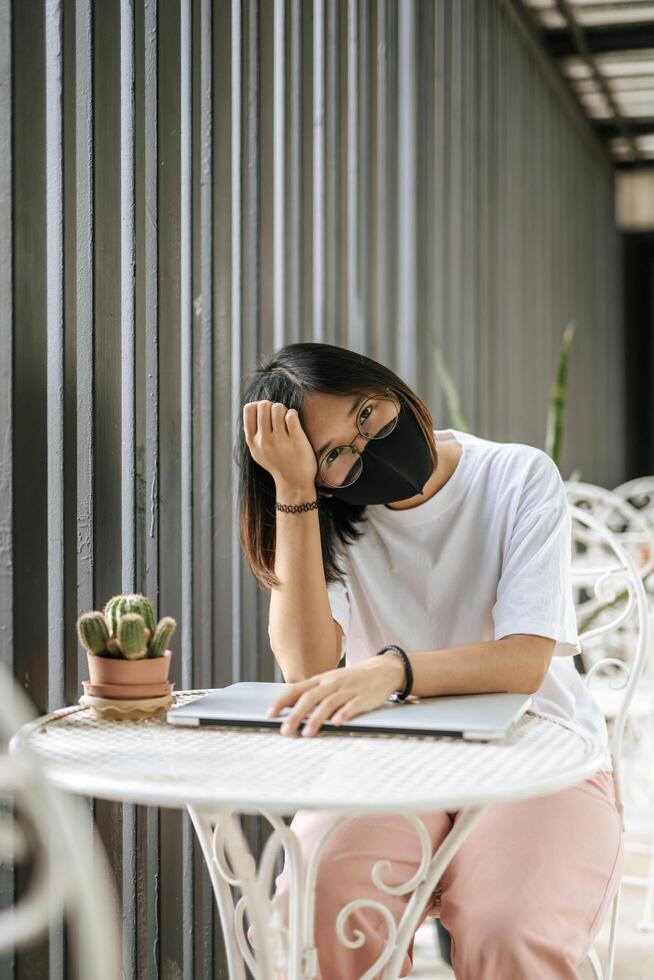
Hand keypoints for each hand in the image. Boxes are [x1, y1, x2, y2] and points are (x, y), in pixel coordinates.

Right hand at [242, 400, 317, 487]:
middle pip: (264, 405)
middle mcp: (264, 441)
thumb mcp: (258, 454)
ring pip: (278, 408)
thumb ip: (252, 437)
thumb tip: (246, 419)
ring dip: (284, 409)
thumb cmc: (277, 464)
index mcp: (252, 441)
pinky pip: (291, 415)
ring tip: (287, 418)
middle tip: (279, 415)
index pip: (249, 409)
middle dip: (273, 405)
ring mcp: (279, 441)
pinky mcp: (296, 441)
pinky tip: (294, 422)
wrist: (294, 482)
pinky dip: (293, 414)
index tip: (266, 413)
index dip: (258, 405)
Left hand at [266, 654, 405, 736]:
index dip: (282, 701)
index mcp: (321, 680)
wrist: (384, 669)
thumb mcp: (331, 682)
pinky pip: (352, 706)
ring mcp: (348, 690)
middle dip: (295, 715)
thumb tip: (290, 707)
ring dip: (316, 719)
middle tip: (285, 731)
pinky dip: (344, 714)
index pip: (297, 689)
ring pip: (328, 704)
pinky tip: (337, 723)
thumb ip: (313, 693)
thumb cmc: (353, 679)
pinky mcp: (364, 698)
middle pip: (310, 698)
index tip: (270, 714)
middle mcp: (332, 683)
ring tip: (306, 734)